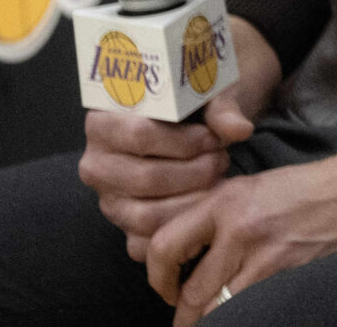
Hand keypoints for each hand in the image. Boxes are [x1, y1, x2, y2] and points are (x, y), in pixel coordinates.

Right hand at [80, 17, 282, 261]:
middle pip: (144, 179)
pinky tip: (207, 207)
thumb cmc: (196, 104)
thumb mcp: (209, 93)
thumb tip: (239, 130)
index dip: (184, 141)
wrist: (199, 122)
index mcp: (104, 121)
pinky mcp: (125, 226)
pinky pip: (146, 242)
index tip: (213, 138)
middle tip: (221, 160)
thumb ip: (222, 109)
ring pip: (145, 215)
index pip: (139, 136)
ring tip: (217, 179)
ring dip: (191, 201)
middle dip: (192, 173)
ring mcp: (109, 198)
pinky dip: (181, 228)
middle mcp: (97, 163)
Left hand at [147, 145, 336, 323]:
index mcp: (222, 200)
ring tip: (207, 323)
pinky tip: (241, 317)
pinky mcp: (285, 271)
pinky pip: (246, 307)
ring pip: (213, 306)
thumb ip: (216, 215)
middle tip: (184, 318)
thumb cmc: (307, 187)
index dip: (156, 277)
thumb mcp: (252, 188)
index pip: (162, 245)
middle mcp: (235, 225)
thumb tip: (183, 252)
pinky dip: (238, 317)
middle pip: (187, 289)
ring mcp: (261, 251)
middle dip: (182, 313)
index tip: (165, 287)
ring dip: (206, 320)